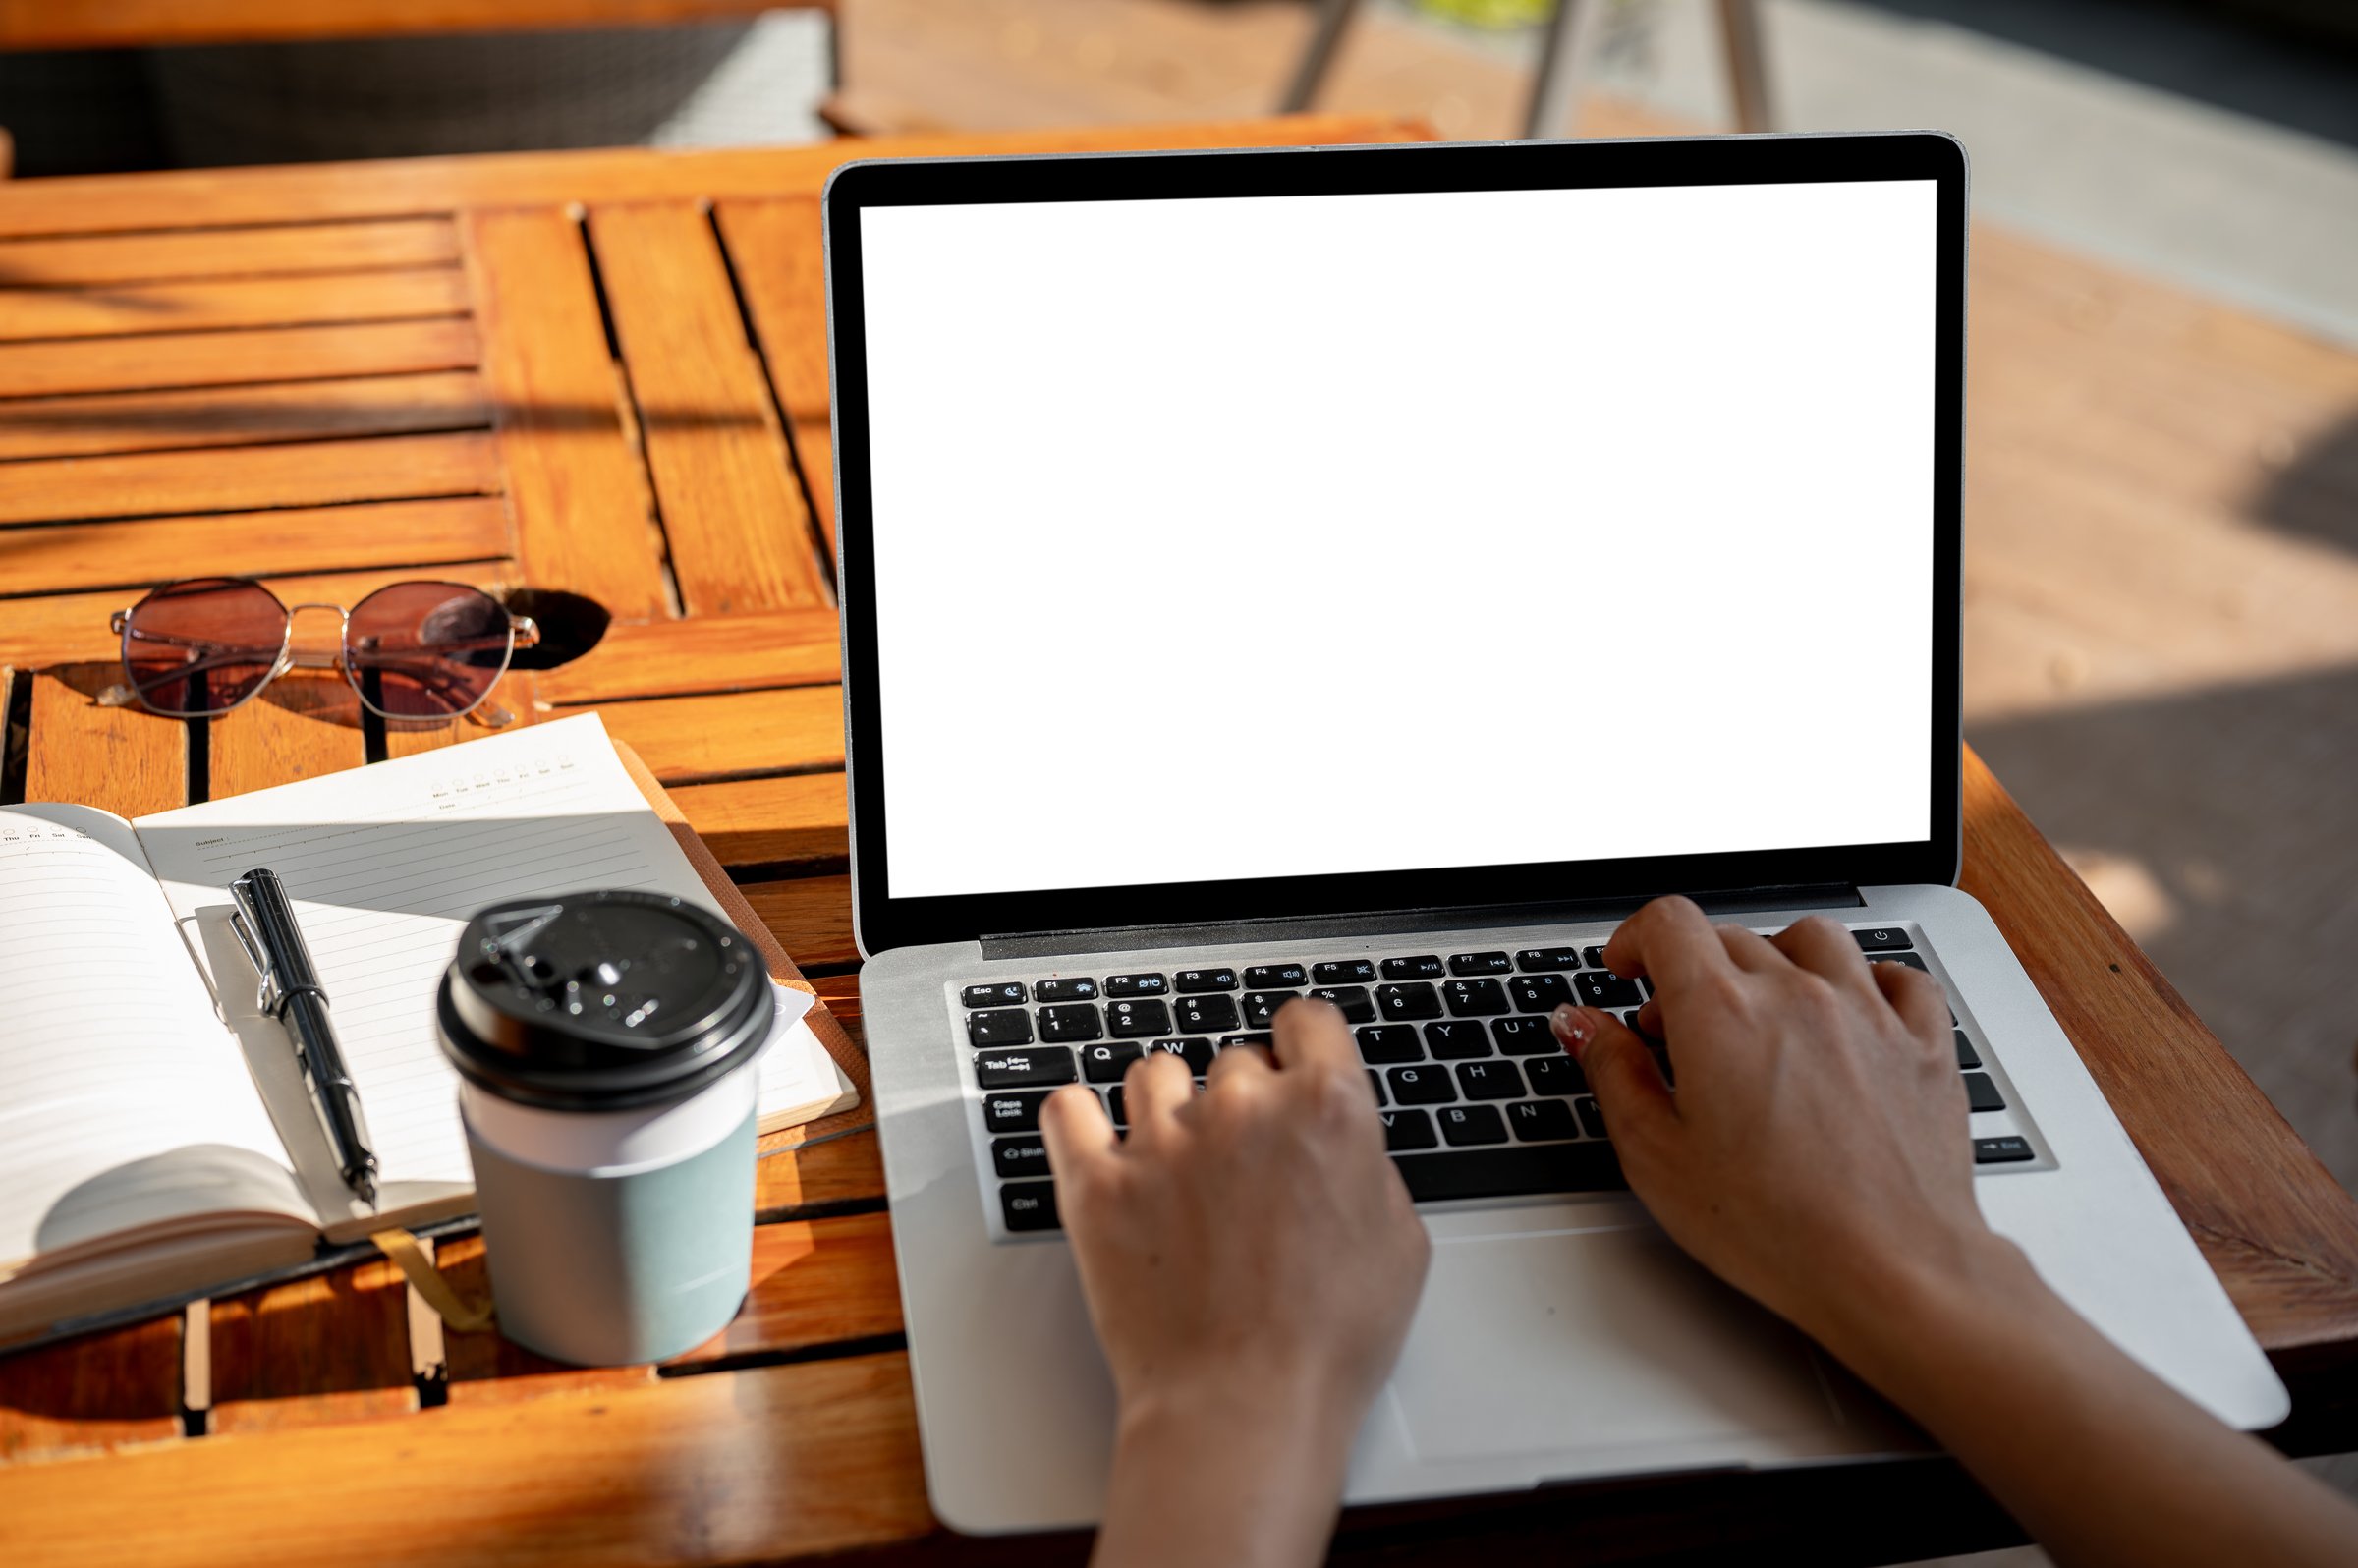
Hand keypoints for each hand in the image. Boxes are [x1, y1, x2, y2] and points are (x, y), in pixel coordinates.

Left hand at [1042, 999, 1428, 1567]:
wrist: (1245, 1407)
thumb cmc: (1327, 1343)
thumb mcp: (1400, 1243)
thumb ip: (1369, 1166)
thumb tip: (1345, 1146)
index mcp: (1326, 1109)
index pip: (1307, 1020)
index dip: (1301, 1045)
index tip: (1291, 1062)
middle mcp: (1242, 1109)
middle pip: (1235, 1061)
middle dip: (1243, 1104)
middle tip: (1247, 1167)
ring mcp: (1163, 1141)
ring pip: (1155, 1074)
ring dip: (1169, 1106)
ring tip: (1179, 1161)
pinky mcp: (1098, 1182)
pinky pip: (1068, 1109)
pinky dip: (1080, 1119)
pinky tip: (1097, 1139)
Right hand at [1550, 896, 2002, 1352]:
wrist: (1892, 1269)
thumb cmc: (1777, 1228)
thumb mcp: (1657, 1158)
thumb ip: (1612, 1073)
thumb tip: (1582, 1024)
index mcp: (1721, 1013)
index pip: (1668, 922)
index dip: (1635, 938)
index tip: (1628, 967)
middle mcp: (1796, 994)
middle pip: (1732, 937)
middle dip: (1692, 970)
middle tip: (1678, 1030)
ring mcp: (1868, 1013)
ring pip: (1815, 940)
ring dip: (1776, 958)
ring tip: (1761, 1006)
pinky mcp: (1923, 1045)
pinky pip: (1900, 977)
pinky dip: (1868, 982)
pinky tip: (1849, 1013)